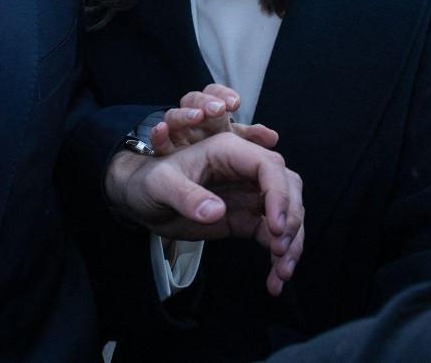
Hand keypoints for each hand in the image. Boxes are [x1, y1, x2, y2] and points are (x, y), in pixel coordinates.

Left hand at [105, 132, 304, 294]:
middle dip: (291, 219)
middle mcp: (245, 170)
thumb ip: (187, 196)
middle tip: (281, 250)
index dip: (279, 194)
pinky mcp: (247, 218)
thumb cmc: (148, 182)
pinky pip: (273, 235)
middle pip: (287, 188)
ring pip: (286, 212)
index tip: (277, 227)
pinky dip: (279, 256)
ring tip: (282, 273)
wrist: (139, 200)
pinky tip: (275, 279)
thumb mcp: (161, 185)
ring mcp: (249, 194)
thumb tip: (216, 212)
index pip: (269, 167)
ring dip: (292, 241)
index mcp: (229, 151)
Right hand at [149, 84, 280, 155]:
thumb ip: (249, 138)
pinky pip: (157, 141)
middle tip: (218, 109)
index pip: (215, 94)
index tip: (235, 103)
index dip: (223, 94)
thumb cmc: (209, 153)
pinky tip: (161, 131)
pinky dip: (159, 135)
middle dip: (206, 102)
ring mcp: (174, 134)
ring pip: (174, 116)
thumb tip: (273, 137)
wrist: (175, 176)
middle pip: (194, 100)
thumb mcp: (230, 145)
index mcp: (210, 115)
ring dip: (185, 114)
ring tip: (196, 116)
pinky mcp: (159, 152)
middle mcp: (191, 120)